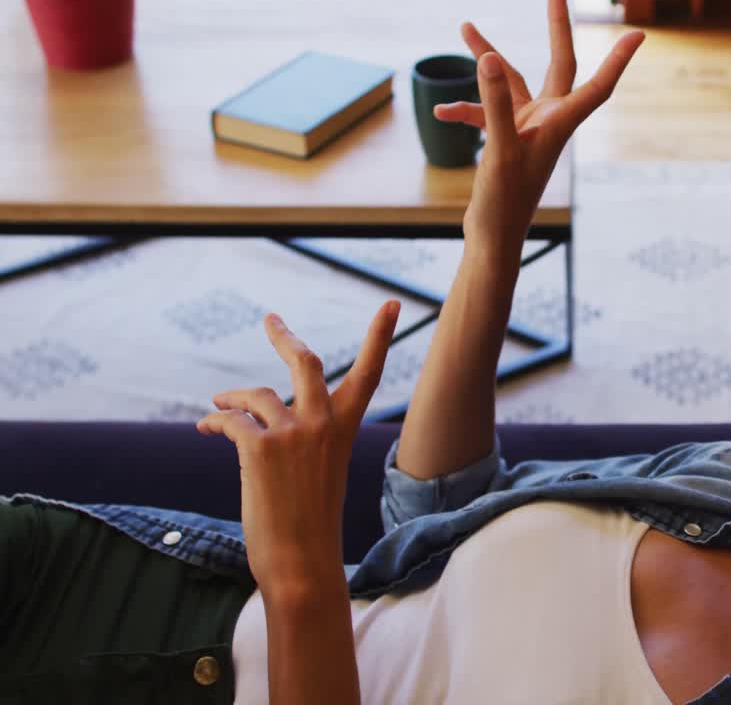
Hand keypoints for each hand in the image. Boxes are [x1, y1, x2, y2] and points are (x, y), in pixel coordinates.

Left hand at [196, 300, 399, 597]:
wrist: (300, 560)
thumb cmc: (310, 524)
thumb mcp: (319, 471)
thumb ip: (305, 438)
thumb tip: (260, 417)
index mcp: (345, 429)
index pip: (369, 372)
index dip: (379, 335)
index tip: (389, 304)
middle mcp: (323, 423)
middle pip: (305, 361)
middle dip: (284, 337)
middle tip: (271, 321)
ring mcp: (292, 433)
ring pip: (256, 394)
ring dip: (233, 397)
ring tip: (219, 403)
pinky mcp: (259, 447)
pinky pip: (230, 421)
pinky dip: (215, 422)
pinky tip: (207, 427)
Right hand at [433, 0, 644, 262]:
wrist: (493, 240)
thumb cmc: (503, 204)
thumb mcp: (498, 151)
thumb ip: (495, 103)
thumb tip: (492, 59)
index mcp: (558, 124)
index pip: (596, 84)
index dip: (618, 59)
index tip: (638, 32)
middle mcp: (548, 121)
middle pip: (560, 63)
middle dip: (557, 26)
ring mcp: (527, 128)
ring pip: (514, 80)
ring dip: (490, 58)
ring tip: (466, 27)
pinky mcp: (507, 140)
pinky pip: (488, 111)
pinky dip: (466, 107)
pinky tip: (441, 111)